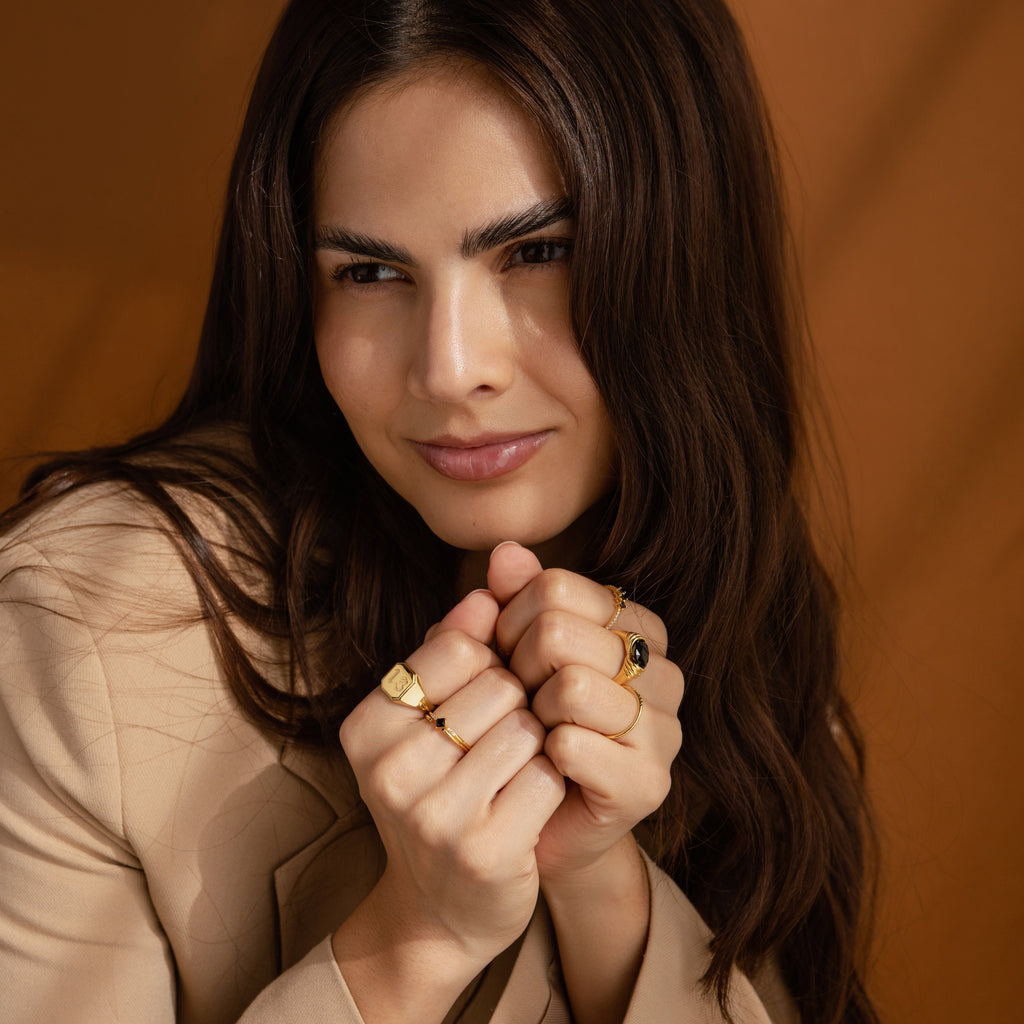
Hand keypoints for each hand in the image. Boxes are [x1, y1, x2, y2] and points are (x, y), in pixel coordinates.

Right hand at [338, 588, 565, 969]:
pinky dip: (550, 784)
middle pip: (499, 684)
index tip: (481, 696)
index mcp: (366, 725)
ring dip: (536, 745)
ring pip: (528, 727)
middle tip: (498, 745)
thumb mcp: (425, 719)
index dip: (487, 665)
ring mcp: (433, 815)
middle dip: (516, 707)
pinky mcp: (484, 850)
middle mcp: (388, 769)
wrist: (439, 909)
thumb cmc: (438, 794)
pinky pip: (549, 775)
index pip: (457, 646)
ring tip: (512, 772)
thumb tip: (489, 589)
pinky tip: (527, 805)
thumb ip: (452, 649)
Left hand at [488, 542, 683, 884]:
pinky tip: (545, 767)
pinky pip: (572, 743)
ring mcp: (665, 729)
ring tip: (532, 734)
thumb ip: (507, 600)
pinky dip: (540, 755)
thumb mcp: (506, 654)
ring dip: (529, 715)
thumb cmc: (522, 724)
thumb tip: (504, 552)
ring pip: (568, 686)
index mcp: (638, 627)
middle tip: (515, 701)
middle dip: (515, 669)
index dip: (509, 621)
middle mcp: (664, 671)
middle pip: (558, 632)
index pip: (555, 587)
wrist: (532, 820)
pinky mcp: (649, 783)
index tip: (503, 656)